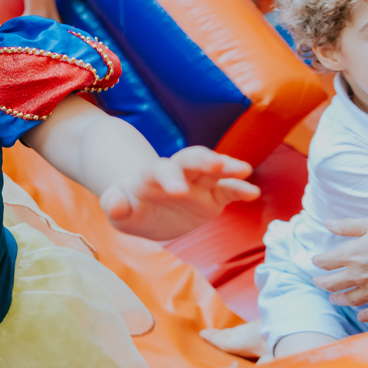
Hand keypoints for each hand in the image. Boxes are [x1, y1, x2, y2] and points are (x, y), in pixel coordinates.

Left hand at [101, 146, 256, 239]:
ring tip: (244, 170)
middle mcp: (178, 173)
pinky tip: (252, 193)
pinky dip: (240, 189)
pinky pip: (228, 190)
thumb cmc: (129, 205)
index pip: (161, 170)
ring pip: (214, 169)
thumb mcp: (117, 209)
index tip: (178, 192)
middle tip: (217, 164)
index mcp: (152, 174)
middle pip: (191, 159)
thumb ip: (115, 205)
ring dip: (228, 167)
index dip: (169, 177)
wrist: (145, 207)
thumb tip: (115, 206)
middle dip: (204, 160)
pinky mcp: (213, 196)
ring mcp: (198, 183)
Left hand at [312, 216, 367, 321]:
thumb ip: (348, 225)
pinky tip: (362, 316)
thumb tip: (327, 223)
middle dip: (322, 283)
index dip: (318, 261)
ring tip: (334, 299)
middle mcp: (359, 276)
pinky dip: (365, 316)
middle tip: (318, 283)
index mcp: (352, 255)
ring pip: (350, 300)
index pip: (326, 261)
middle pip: (333, 284)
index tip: (316, 262)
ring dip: (339, 299)